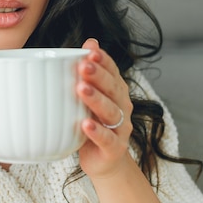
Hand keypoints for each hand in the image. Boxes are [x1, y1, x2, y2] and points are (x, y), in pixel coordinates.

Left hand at [76, 38, 133, 178]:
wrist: (104, 161)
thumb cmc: (93, 122)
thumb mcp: (88, 96)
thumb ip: (89, 70)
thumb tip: (90, 41)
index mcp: (115, 91)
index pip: (113, 71)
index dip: (104, 60)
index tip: (90, 50)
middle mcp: (122, 106)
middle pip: (113, 88)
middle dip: (99, 76)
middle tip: (84, 65)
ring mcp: (120, 128)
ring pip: (110, 111)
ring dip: (96, 99)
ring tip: (81, 89)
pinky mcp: (114, 148)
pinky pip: (107, 139)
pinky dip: (97, 131)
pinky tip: (85, 125)